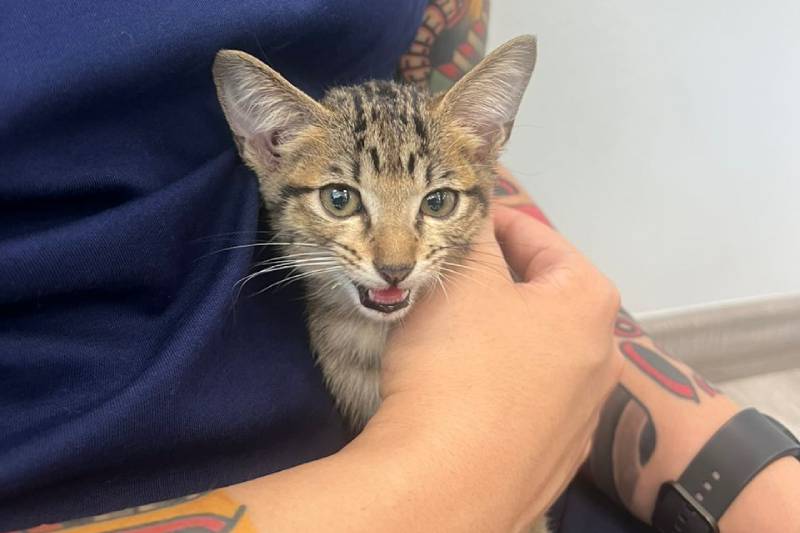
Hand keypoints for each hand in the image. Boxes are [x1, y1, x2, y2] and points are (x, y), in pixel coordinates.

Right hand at [370, 205, 623, 530]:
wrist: (449, 484)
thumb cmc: (460, 363)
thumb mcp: (463, 280)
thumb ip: (476, 237)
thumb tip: (480, 214)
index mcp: (588, 302)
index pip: (539, 238)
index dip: (493, 223)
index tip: (458, 223)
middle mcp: (602, 356)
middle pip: (541, 297)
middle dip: (496, 282)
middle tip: (447, 281)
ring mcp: (583, 413)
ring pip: (535, 350)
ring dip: (498, 334)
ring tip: (449, 338)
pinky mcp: (557, 456)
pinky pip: (527, 400)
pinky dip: (500, 385)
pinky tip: (467, 395)